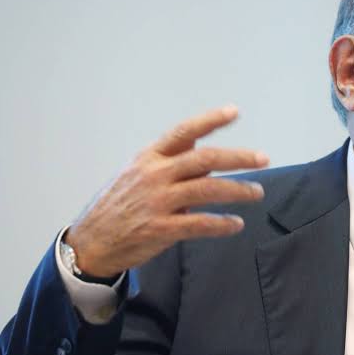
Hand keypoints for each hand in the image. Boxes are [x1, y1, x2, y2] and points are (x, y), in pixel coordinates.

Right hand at [65, 106, 267, 276]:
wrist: (90, 243)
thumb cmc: (120, 204)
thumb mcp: (138, 172)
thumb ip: (170, 159)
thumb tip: (200, 144)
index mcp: (150, 157)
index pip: (183, 132)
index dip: (210, 120)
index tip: (234, 112)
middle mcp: (154, 175)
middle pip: (204, 159)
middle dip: (238, 157)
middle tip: (263, 158)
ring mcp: (156, 202)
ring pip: (207, 190)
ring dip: (238, 190)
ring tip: (257, 193)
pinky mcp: (159, 229)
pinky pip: (199, 224)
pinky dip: (222, 224)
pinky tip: (236, 224)